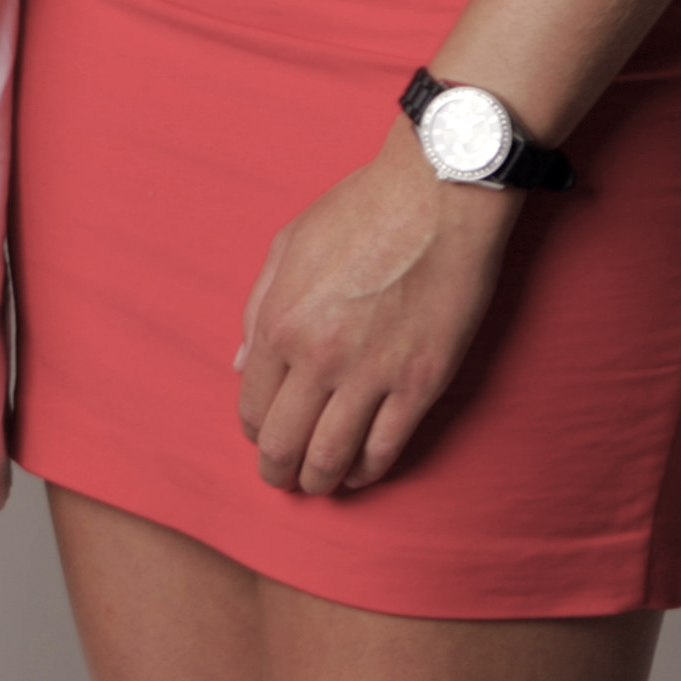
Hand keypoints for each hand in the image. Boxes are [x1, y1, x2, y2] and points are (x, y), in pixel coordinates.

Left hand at [234, 136, 522, 493]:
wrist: (438, 196)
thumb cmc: (361, 209)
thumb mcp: (288, 244)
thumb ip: (258, 307)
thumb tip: (242, 364)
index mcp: (280, 322)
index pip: (253, 405)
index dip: (254, 431)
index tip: (261, 437)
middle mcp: (320, 357)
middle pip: (285, 443)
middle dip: (278, 470)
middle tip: (282, 480)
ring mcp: (373, 374)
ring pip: (334, 457)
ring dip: (320, 480)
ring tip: (319, 484)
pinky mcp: (422, 382)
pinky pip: (388, 446)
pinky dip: (369, 470)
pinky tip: (361, 472)